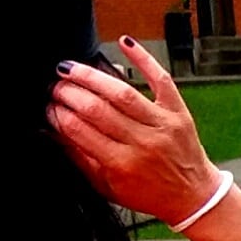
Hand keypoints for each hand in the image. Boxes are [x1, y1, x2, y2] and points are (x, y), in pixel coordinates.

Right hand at [45, 39, 220, 226]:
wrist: (193, 197)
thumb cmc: (148, 193)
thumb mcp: (108, 187)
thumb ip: (81, 160)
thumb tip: (53, 133)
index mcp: (121, 164)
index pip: (79, 131)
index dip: (58, 115)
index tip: (47, 106)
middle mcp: (142, 143)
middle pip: (97, 110)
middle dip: (69, 94)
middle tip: (54, 86)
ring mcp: (162, 124)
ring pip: (122, 93)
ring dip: (92, 77)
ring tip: (71, 69)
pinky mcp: (178, 112)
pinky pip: (160, 80)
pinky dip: (143, 59)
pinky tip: (124, 43)